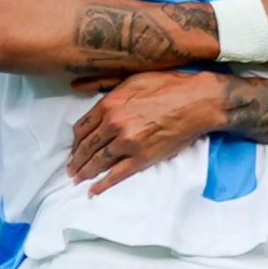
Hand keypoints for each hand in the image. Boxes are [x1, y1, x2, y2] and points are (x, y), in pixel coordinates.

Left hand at [67, 70, 224, 193]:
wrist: (196, 102)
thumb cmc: (168, 86)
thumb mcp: (132, 77)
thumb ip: (103, 83)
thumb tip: (76, 85)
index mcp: (109, 104)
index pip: (82, 127)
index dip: (75, 140)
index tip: (74, 146)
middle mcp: (114, 124)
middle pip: (86, 146)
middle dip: (76, 159)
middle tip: (71, 168)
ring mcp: (127, 143)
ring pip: (98, 161)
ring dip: (85, 172)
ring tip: (78, 178)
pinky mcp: (142, 158)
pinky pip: (117, 174)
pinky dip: (103, 184)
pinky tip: (94, 190)